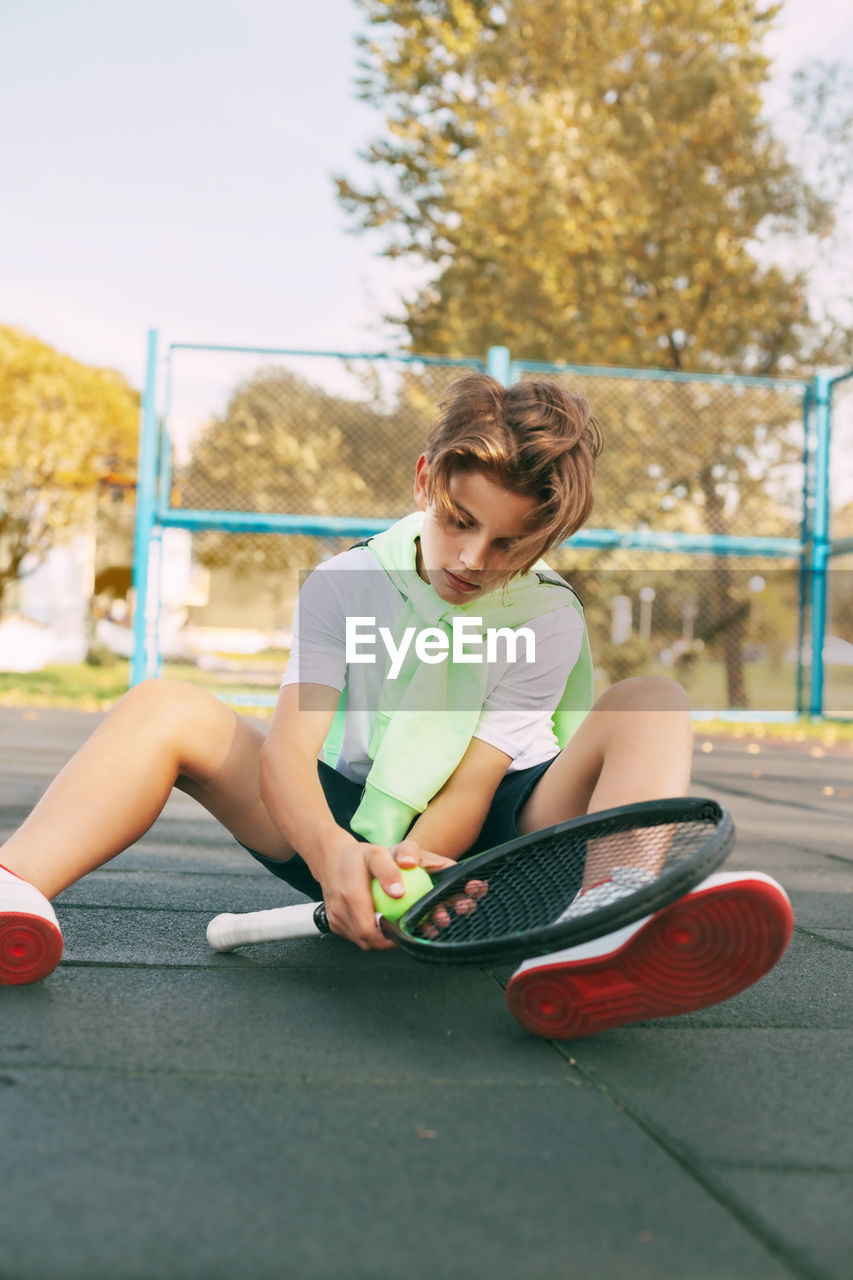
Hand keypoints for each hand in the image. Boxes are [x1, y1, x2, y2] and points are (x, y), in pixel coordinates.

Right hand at [316, 835, 451, 950]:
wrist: (331, 858)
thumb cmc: (356, 856)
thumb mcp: (377, 854)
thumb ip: (389, 871)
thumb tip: (399, 893)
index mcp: (351, 896)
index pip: (369, 932)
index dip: (388, 941)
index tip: (404, 934)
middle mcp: (340, 910)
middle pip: (366, 941)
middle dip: (386, 942)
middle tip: (403, 932)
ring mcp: (335, 918)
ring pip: (360, 941)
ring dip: (377, 939)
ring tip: (393, 926)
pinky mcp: (334, 922)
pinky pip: (353, 935)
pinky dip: (367, 933)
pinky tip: (379, 922)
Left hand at [388, 839, 488, 938]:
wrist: (386, 875)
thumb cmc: (399, 858)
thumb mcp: (405, 849)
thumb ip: (408, 852)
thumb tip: (409, 863)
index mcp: (449, 876)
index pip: (469, 882)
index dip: (476, 886)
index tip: (472, 887)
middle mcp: (445, 894)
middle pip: (462, 902)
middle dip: (465, 905)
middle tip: (460, 906)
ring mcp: (433, 908)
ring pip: (444, 916)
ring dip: (444, 918)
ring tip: (441, 919)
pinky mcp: (420, 921)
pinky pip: (425, 926)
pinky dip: (427, 929)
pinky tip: (426, 930)